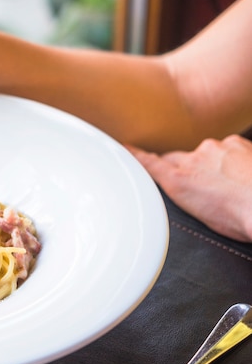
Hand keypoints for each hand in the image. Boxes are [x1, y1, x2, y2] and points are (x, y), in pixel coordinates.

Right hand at [127, 135, 251, 241]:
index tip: (124, 147)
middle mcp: (194, 158)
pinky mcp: (237, 143)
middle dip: (186, 168)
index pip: (150, 162)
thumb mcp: (202, 217)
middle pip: (180, 158)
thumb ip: (187, 195)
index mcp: (179, 179)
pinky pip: (229, 149)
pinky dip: (234, 160)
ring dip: (214, 165)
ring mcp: (217, 148)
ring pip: (207, 154)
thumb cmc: (242, 220)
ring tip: (231, 187)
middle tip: (202, 188)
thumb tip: (187, 190)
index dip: (136, 155)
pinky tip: (244, 176)